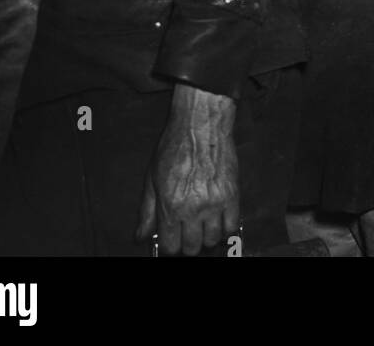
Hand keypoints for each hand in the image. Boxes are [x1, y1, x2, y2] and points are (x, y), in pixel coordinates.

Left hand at [136, 85, 238, 255]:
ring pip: (212, 239)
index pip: (170, 247)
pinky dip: (225, 226)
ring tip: (202, 224)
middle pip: (192, 247)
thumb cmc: (175, 147)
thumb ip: (147, 211)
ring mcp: (214, 203)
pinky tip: (218, 217)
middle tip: (186, 232)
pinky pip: (232, 225)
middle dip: (187, 243)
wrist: (201, 124)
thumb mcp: (152, 179)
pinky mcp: (232, 194)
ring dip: (206, 236)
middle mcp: (192, 209)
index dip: (170, 246)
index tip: (172, 239)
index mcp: (170, 206)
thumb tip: (141, 236)